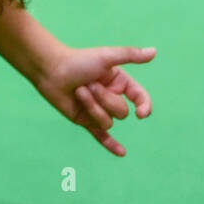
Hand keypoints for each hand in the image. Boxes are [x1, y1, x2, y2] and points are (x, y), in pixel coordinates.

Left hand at [33, 45, 154, 155]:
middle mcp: (111, 97)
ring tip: (78, 91)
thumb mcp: (106, 56)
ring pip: (107, 122)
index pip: (140, 98)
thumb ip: (130, 55)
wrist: (49, 69)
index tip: (141, 113)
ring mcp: (98, 109)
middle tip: (87, 84)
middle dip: (105, 99)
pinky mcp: (84, 120)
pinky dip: (111, 144)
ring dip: (92, 107)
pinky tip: (122, 152)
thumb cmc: (77, 60)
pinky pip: (101, 135)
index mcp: (119, 83)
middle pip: (121, 112)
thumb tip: (154, 51)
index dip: (144, 106)